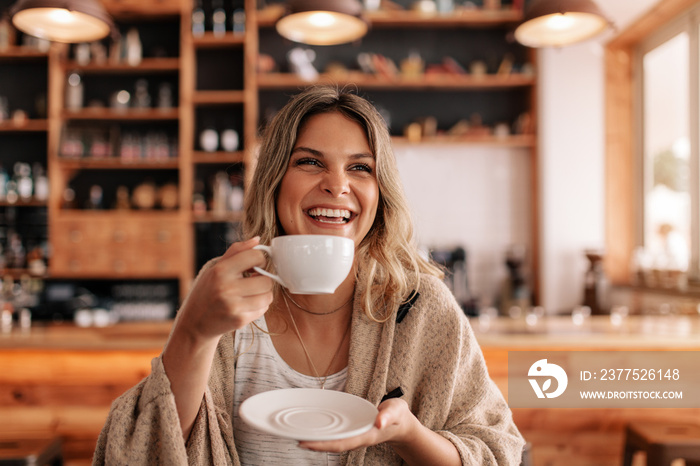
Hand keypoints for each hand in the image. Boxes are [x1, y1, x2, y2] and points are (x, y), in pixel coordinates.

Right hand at [173, 237, 273, 342]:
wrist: (194, 322)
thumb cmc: (207, 291)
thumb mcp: (215, 268)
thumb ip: (236, 251)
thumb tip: (257, 239)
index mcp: (221, 271)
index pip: (255, 256)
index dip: (260, 259)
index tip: (254, 265)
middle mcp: (227, 288)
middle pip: (266, 280)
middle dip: (263, 279)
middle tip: (254, 281)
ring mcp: (234, 306)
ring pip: (268, 296)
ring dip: (263, 294)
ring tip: (252, 293)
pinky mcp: (239, 320)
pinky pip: (263, 309)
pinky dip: (259, 306)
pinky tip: (247, 304)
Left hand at [298, 398, 413, 452]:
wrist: (402, 425)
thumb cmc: (398, 416)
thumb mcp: (397, 410)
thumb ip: (388, 415)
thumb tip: (379, 421)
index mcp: (366, 435)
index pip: (341, 443)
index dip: (322, 444)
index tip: (306, 442)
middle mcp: (358, 438)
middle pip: (333, 445)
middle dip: (314, 444)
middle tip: (294, 438)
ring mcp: (355, 436)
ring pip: (333, 442)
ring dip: (317, 440)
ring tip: (298, 435)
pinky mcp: (354, 432)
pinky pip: (336, 436)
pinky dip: (324, 434)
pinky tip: (314, 429)